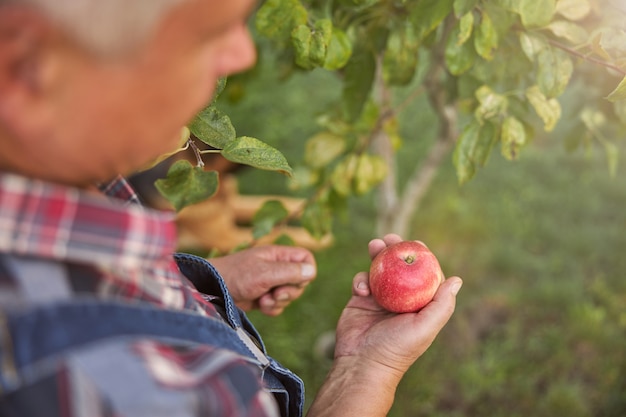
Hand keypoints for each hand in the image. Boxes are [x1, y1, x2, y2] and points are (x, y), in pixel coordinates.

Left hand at [208, 245, 315, 315]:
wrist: (211, 290)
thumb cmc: (236, 276)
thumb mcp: (265, 273)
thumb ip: (290, 272)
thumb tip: (312, 271)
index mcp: (278, 255)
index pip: (306, 259)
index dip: (306, 271)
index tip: (295, 280)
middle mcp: (277, 267)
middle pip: (300, 282)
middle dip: (289, 292)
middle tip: (274, 293)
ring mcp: (270, 282)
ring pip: (289, 296)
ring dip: (278, 302)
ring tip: (262, 300)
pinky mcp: (263, 296)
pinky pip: (278, 306)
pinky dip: (271, 309)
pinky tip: (259, 306)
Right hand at [307, 234, 461, 416]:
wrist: (361, 364)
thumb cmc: (397, 349)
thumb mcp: (425, 328)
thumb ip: (442, 305)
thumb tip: (457, 279)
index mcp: (418, 305)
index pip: (423, 275)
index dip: (421, 257)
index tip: (417, 243)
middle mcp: (399, 300)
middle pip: (399, 268)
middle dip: (395, 250)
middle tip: (392, 238)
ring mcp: (379, 299)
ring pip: (379, 270)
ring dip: (377, 255)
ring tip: (374, 245)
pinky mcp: (359, 300)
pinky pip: (361, 281)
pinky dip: (360, 279)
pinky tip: (361, 289)